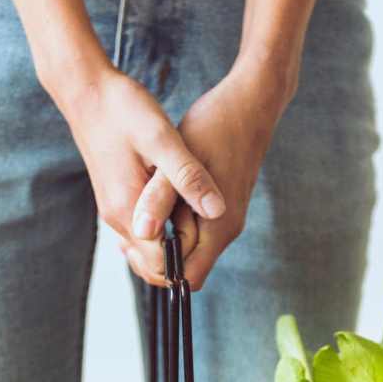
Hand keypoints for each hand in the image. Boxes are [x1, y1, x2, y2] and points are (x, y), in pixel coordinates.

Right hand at [50, 64, 225, 275]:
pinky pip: (140, 232)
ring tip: (197, 218)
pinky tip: (179, 209)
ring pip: (145, 251)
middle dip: (181, 259)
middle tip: (207, 230)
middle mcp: (118, 219)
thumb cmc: (123, 111)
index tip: (209, 236)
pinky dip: (161, 231)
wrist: (86, 91)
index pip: (160, 266)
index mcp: (129, 211)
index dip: (187, 259)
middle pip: (151, 266)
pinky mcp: (116, 200)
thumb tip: (217, 211)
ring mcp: (115, 211)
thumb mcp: (163, 139)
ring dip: (172, 244)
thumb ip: (188, 177)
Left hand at [127, 55, 296, 289]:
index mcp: (218, 228)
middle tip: (132, 224)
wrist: (251, 102)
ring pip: (186, 249)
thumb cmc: (216, 125)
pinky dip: (171, 222)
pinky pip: (191, 231)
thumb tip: (142, 232)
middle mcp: (225, 231)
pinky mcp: (219, 208)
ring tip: (141, 210)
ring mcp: (224, 221)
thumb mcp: (180, 158)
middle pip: (185, 268)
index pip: (186, 278)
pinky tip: (154, 199)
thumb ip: (160, 198)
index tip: (133, 242)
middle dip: (156, 254)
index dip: (157, 269)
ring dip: (162, 237)